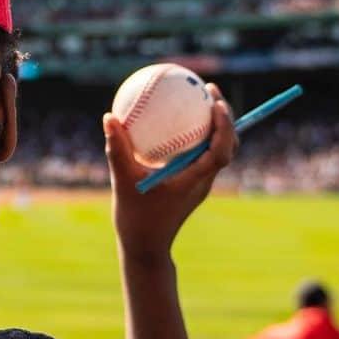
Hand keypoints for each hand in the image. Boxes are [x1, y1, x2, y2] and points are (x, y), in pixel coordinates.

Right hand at [104, 84, 236, 263]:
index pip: (222, 151)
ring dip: (216, 126)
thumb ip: (117, 149)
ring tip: (199, 101)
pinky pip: (199, 155)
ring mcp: (198, 182)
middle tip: (209, 90)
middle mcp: (202, 180)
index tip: (216, 102)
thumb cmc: (135, 218)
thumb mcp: (122, 181)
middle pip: (228, 145)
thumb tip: (109, 117)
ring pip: (217, 150)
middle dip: (225, 116)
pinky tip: (174, 124)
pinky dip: (196, 137)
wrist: (145, 248)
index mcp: (195, 180)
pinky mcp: (190, 184)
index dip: (225, 126)